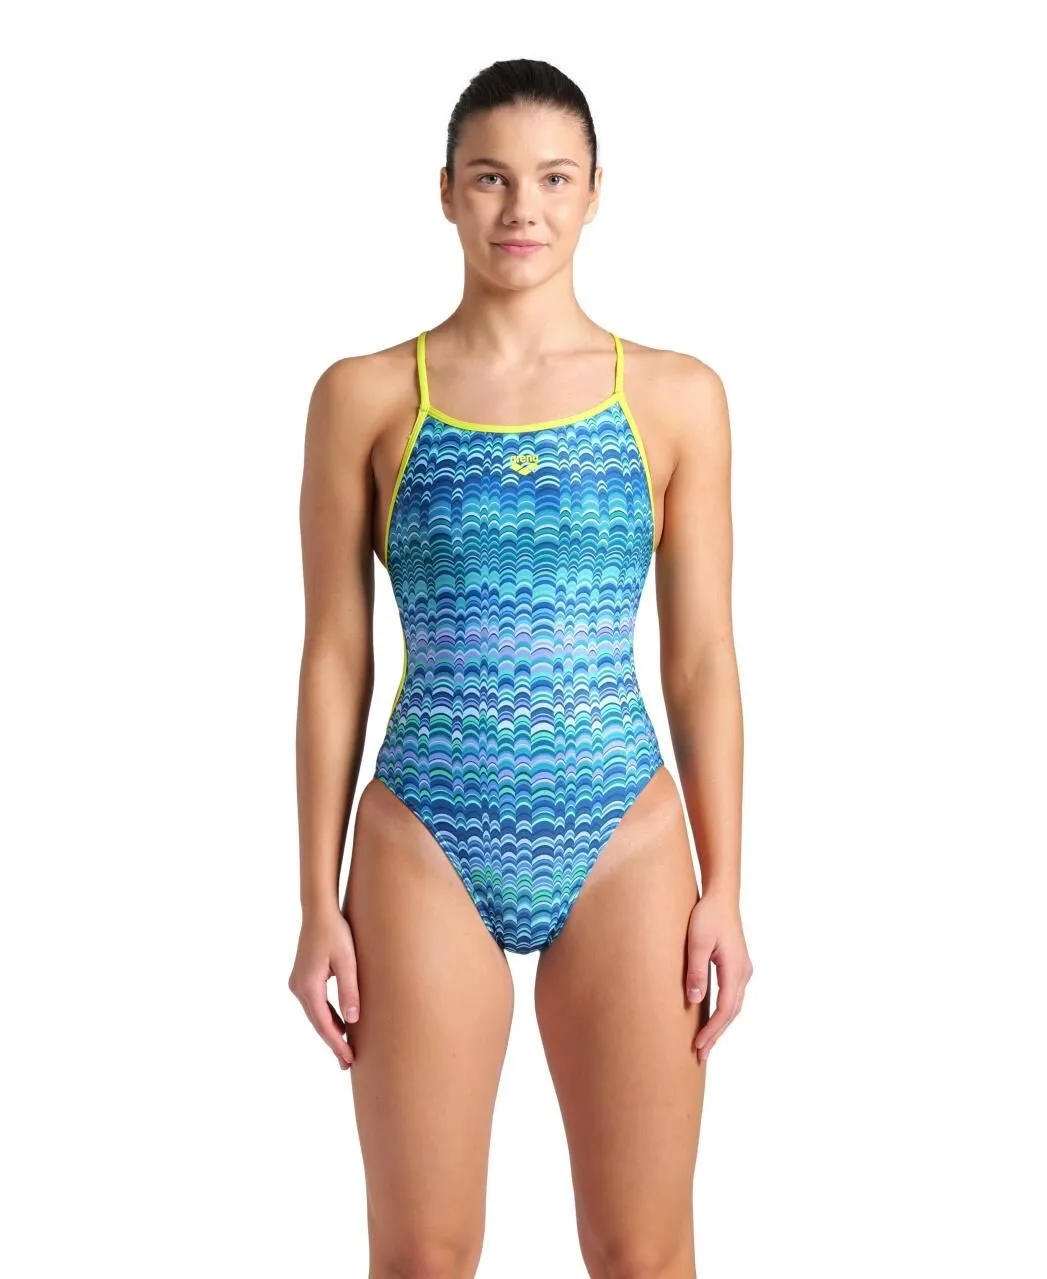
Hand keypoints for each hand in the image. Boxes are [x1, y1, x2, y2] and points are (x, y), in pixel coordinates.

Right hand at [288, 905, 359, 1070]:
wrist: (319, 911)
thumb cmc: (336, 932)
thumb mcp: (348, 961)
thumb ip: (350, 990)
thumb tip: (353, 1020)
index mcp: (308, 986)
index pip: (324, 1024)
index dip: (337, 1043)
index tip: (348, 1059)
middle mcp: (298, 987)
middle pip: (317, 1023)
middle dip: (333, 1043)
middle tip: (348, 1063)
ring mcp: (298, 983)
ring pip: (315, 1015)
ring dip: (330, 1031)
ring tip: (345, 1049)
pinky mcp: (302, 978)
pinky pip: (315, 1004)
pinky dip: (326, 1017)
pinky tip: (339, 1025)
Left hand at [684, 889, 752, 1063]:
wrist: (721, 896)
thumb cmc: (707, 916)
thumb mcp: (696, 942)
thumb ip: (696, 971)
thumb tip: (695, 1001)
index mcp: (735, 969)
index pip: (725, 1010)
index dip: (712, 1031)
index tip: (698, 1047)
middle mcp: (743, 973)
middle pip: (731, 1013)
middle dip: (716, 1035)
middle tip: (700, 1055)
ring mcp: (742, 969)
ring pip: (733, 1006)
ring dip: (720, 1026)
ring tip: (705, 1043)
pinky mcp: (737, 966)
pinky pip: (731, 996)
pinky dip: (722, 1012)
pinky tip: (712, 1019)